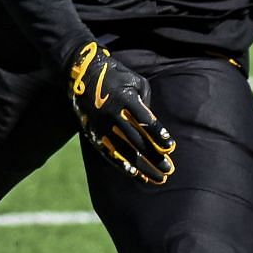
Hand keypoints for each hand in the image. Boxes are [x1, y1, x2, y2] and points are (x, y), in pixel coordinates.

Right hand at [66, 41, 175, 185]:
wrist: (82, 75)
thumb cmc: (116, 77)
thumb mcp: (136, 83)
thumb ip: (146, 104)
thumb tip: (153, 130)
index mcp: (125, 98)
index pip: (145, 121)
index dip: (158, 135)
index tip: (170, 147)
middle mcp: (112, 114)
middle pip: (137, 140)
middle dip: (154, 157)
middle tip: (168, 169)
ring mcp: (101, 126)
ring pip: (124, 151)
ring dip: (142, 167)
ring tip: (157, 177)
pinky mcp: (93, 133)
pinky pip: (109, 153)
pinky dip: (122, 165)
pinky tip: (134, 174)